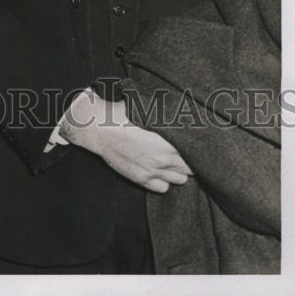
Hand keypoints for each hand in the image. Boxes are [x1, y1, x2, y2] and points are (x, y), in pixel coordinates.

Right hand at [60, 91, 192, 192]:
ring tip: (175, 161)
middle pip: (190, 168)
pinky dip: (165, 181)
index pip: (194, 152)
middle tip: (187, 151)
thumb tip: (181, 107)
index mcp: (167, 142)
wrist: (98, 130)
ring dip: (180, 171)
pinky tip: (161, 170)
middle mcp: (163, 160)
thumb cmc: (121, 115)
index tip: (196, 142)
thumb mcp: (146, 108)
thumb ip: (165, 112)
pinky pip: (163, 188)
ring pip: (180, 180)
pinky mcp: (141, 180)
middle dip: (191, 160)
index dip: (196, 147)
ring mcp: (152, 172)